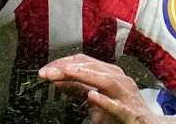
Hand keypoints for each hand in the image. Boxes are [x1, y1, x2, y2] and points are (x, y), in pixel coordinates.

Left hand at [39, 54, 173, 123]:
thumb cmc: (122, 110)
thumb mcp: (96, 96)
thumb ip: (77, 88)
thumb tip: (57, 80)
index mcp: (109, 74)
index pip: (83, 61)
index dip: (62, 64)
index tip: (44, 70)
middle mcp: (119, 80)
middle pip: (92, 67)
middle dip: (67, 68)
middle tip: (47, 73)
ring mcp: (127, 96)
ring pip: (106, 80)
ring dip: (85, 75)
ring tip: (66, 73)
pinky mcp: (131, 113)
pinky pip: (118, 106)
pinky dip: (105, 101)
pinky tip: (93, 97)